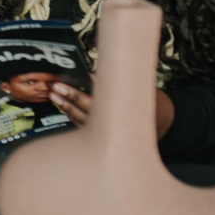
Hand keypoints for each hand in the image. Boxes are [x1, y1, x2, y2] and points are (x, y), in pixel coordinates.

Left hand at [51, 83, 173, 139]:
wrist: (160, 121)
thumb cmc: (145, 100)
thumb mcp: (134, 87)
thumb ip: (111, 83)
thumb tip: (89, 76)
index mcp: (120, 110)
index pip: (92, 101)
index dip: (74, 92)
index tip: (62, 83)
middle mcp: (112, 124)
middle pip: (84, 111)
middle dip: (67, 99)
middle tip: (54, 89)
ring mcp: (107, 133)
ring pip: (82, 120)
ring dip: (66, 108)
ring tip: (54, 97)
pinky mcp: (103, 137)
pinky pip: (84, 127)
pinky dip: (73, 117)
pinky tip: (64, 108)